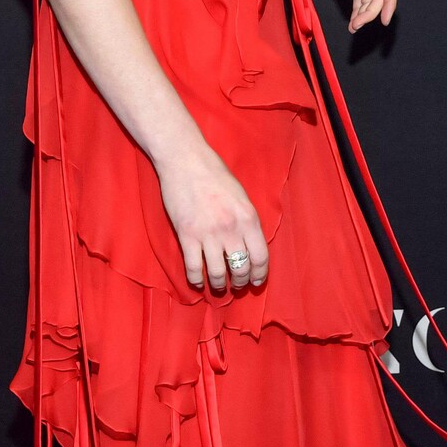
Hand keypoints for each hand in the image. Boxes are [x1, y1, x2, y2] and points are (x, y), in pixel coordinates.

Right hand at [155, 143, 268, 292]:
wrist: (185, 161)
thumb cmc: (214, 175)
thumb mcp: (241, 196)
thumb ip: (247, 221)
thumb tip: (249, 245)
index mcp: (248, 218)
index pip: (260, 257)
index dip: (259, 275)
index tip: (256, 282)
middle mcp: (231, 229)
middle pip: (240, 268)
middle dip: (239, 282)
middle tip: (235, 285)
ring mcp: (208, 233)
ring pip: (217, 273)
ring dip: (218, 284)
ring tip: (217, 286)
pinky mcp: (187, 235)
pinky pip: (194, 268)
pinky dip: (196, 279)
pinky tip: (197, 282)